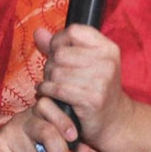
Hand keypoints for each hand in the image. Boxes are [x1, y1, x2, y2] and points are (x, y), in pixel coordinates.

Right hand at [0, 103, 89, 151]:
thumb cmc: (22, 149)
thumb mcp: (45, 145)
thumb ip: (66, 148)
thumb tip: (85, 151)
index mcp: (36, 114)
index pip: (49, 105)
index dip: (64, 120)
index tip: (74, 137)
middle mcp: (22, 120)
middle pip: (47, 132)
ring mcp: (8, 133)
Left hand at [34, 25, 134, 148]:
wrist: (112, 120)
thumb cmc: (95, 87)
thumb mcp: (85, 61)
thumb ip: (60, 45)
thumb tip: (37, 31)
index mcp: (108, 47)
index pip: (74, 31)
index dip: (59, 40)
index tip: (55, 52)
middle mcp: (107, 61)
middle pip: (61, 53)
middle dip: (50, 63)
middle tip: (51, 73)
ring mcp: (101, 81)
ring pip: (57, 71)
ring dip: (48, 78)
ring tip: (50, 83)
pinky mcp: (92, 99)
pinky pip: (57, 88)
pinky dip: (46, 90)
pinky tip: (45, 92)